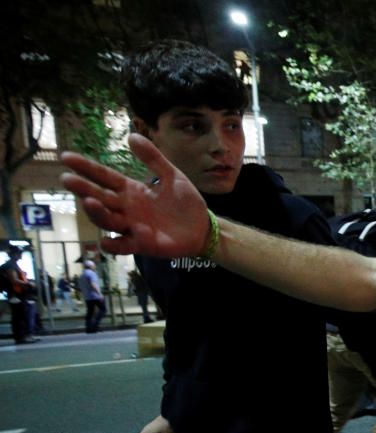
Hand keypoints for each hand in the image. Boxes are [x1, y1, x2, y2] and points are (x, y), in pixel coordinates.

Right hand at [59, 134, 209, 258]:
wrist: (202, 227)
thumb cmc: (184, 202)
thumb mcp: (172, 175)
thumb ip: (153, 158)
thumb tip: (132, 136)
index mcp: (131, 190)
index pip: (104, 177)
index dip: (86, 167)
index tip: (65, 156)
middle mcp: (126, 208)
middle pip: (100, 197)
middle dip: (83, 188)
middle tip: (67, 179)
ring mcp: (133, 227)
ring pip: (108, 220)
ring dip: (97, 213)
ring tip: (89, 201)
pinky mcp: (143, 244)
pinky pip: (124, 246)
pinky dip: (114, 245)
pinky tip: (105, 241)